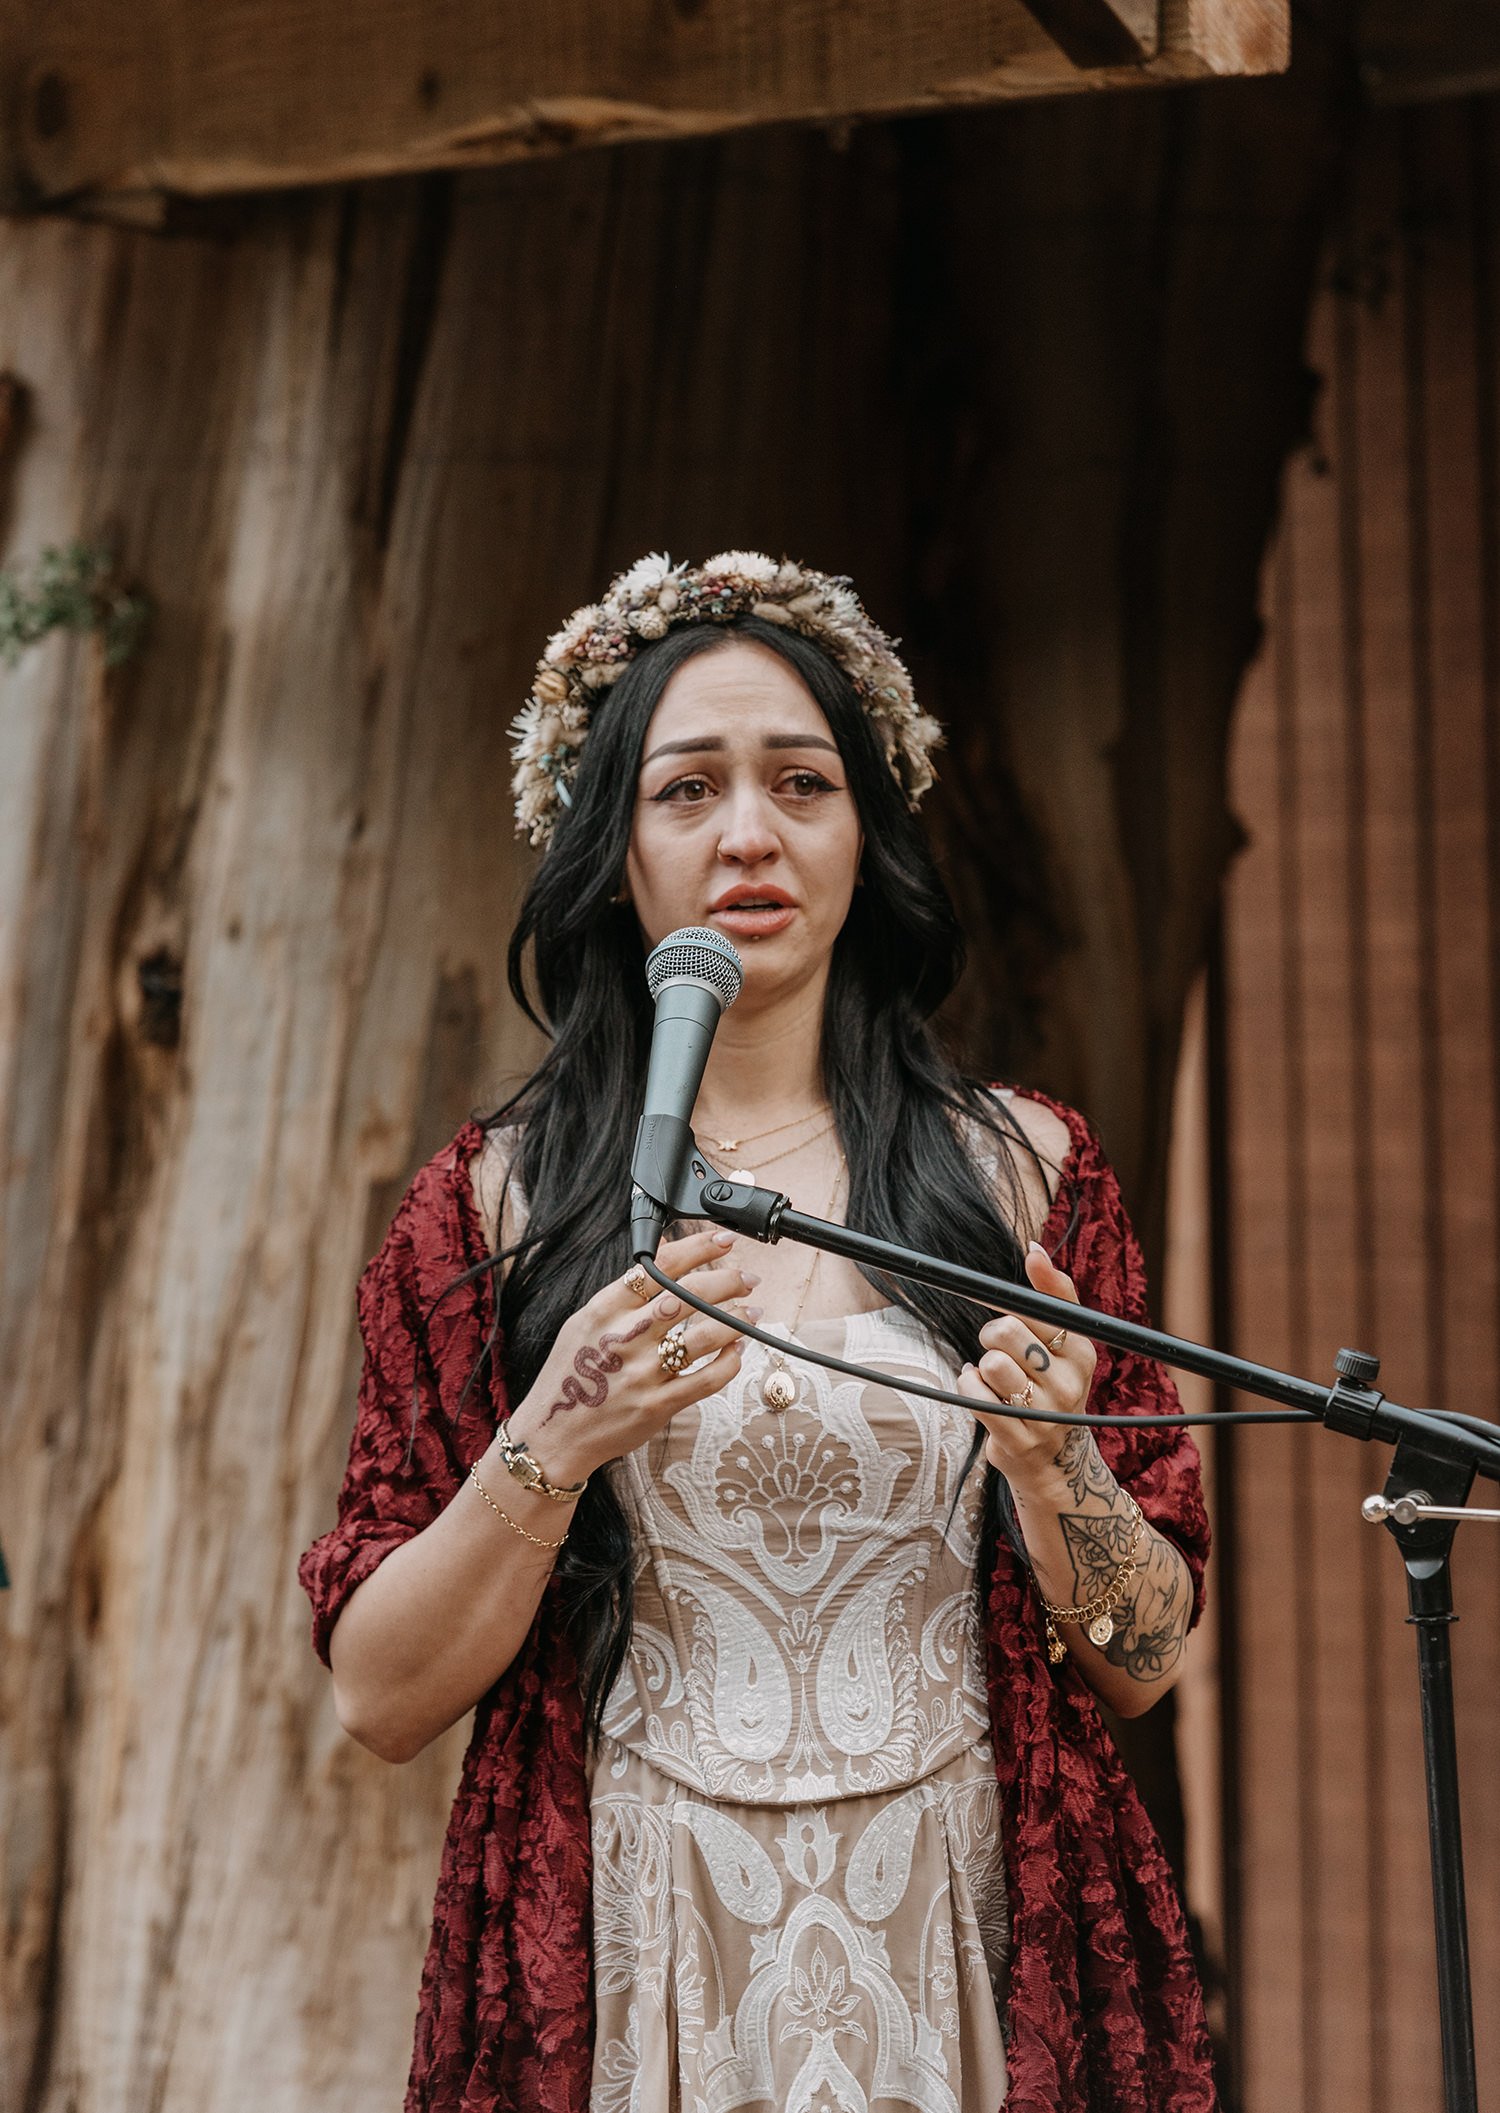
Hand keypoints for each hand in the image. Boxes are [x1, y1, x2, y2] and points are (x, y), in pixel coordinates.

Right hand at [506, 1229, 759, 1484]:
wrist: (555, 1433)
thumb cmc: (572, 1374)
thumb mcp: (585, 1322)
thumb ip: (625, 1289)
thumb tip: (662, 1246)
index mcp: (604, 1310)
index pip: (657, 1267)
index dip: (697, 1248)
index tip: (723, 1241)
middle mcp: (624, 1337)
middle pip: (687, 1296)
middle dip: (726, 1281)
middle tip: (747, 1278)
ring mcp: (642, 1373)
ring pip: (703, 1336)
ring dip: (735, 1321)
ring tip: (752, 1313)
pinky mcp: (657, 1405)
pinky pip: (706, 1380)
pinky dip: (728, 1363)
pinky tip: (736, 1351)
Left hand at [955, 1241, 1098, 1491]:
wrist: (1054, 1460)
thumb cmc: (1050, 1384)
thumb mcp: (1062, 1341)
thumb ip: (1052, 1293)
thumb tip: (1035, 1248)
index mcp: (1082, 1352)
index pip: (1041, 1308)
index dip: (1013, 1308)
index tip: (1007, 1315)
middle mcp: (1070, 1383)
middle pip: (1007, 1330)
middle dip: (992, 1334)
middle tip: (999, 1349)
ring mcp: (1046, 1414)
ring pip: (990, 1363)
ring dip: (981, 1365)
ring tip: (995, 1377)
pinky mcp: (1018, 1438)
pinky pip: (974, 1393)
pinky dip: (969, 1385)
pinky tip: (982, 1392)